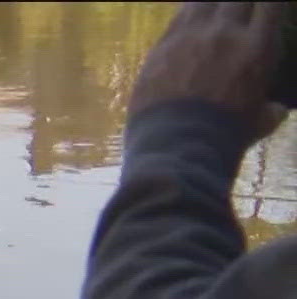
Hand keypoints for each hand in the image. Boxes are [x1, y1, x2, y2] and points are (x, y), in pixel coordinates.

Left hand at [129, 2, 287, 139]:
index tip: (265, 8)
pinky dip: (186, 14)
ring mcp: (190, 36)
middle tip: (238, 10)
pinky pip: (177, 18)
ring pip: (203, 2)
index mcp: (257, 47)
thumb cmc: (224, 136)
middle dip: (240, 3)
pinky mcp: (162, 46)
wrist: (177, 144)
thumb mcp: (258, 122)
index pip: (270, 4)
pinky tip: (188, 16)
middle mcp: (225, 33)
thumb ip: (270, 110)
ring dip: (211, 4)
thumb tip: (277, 110)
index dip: (268, 3)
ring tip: (213, 9)